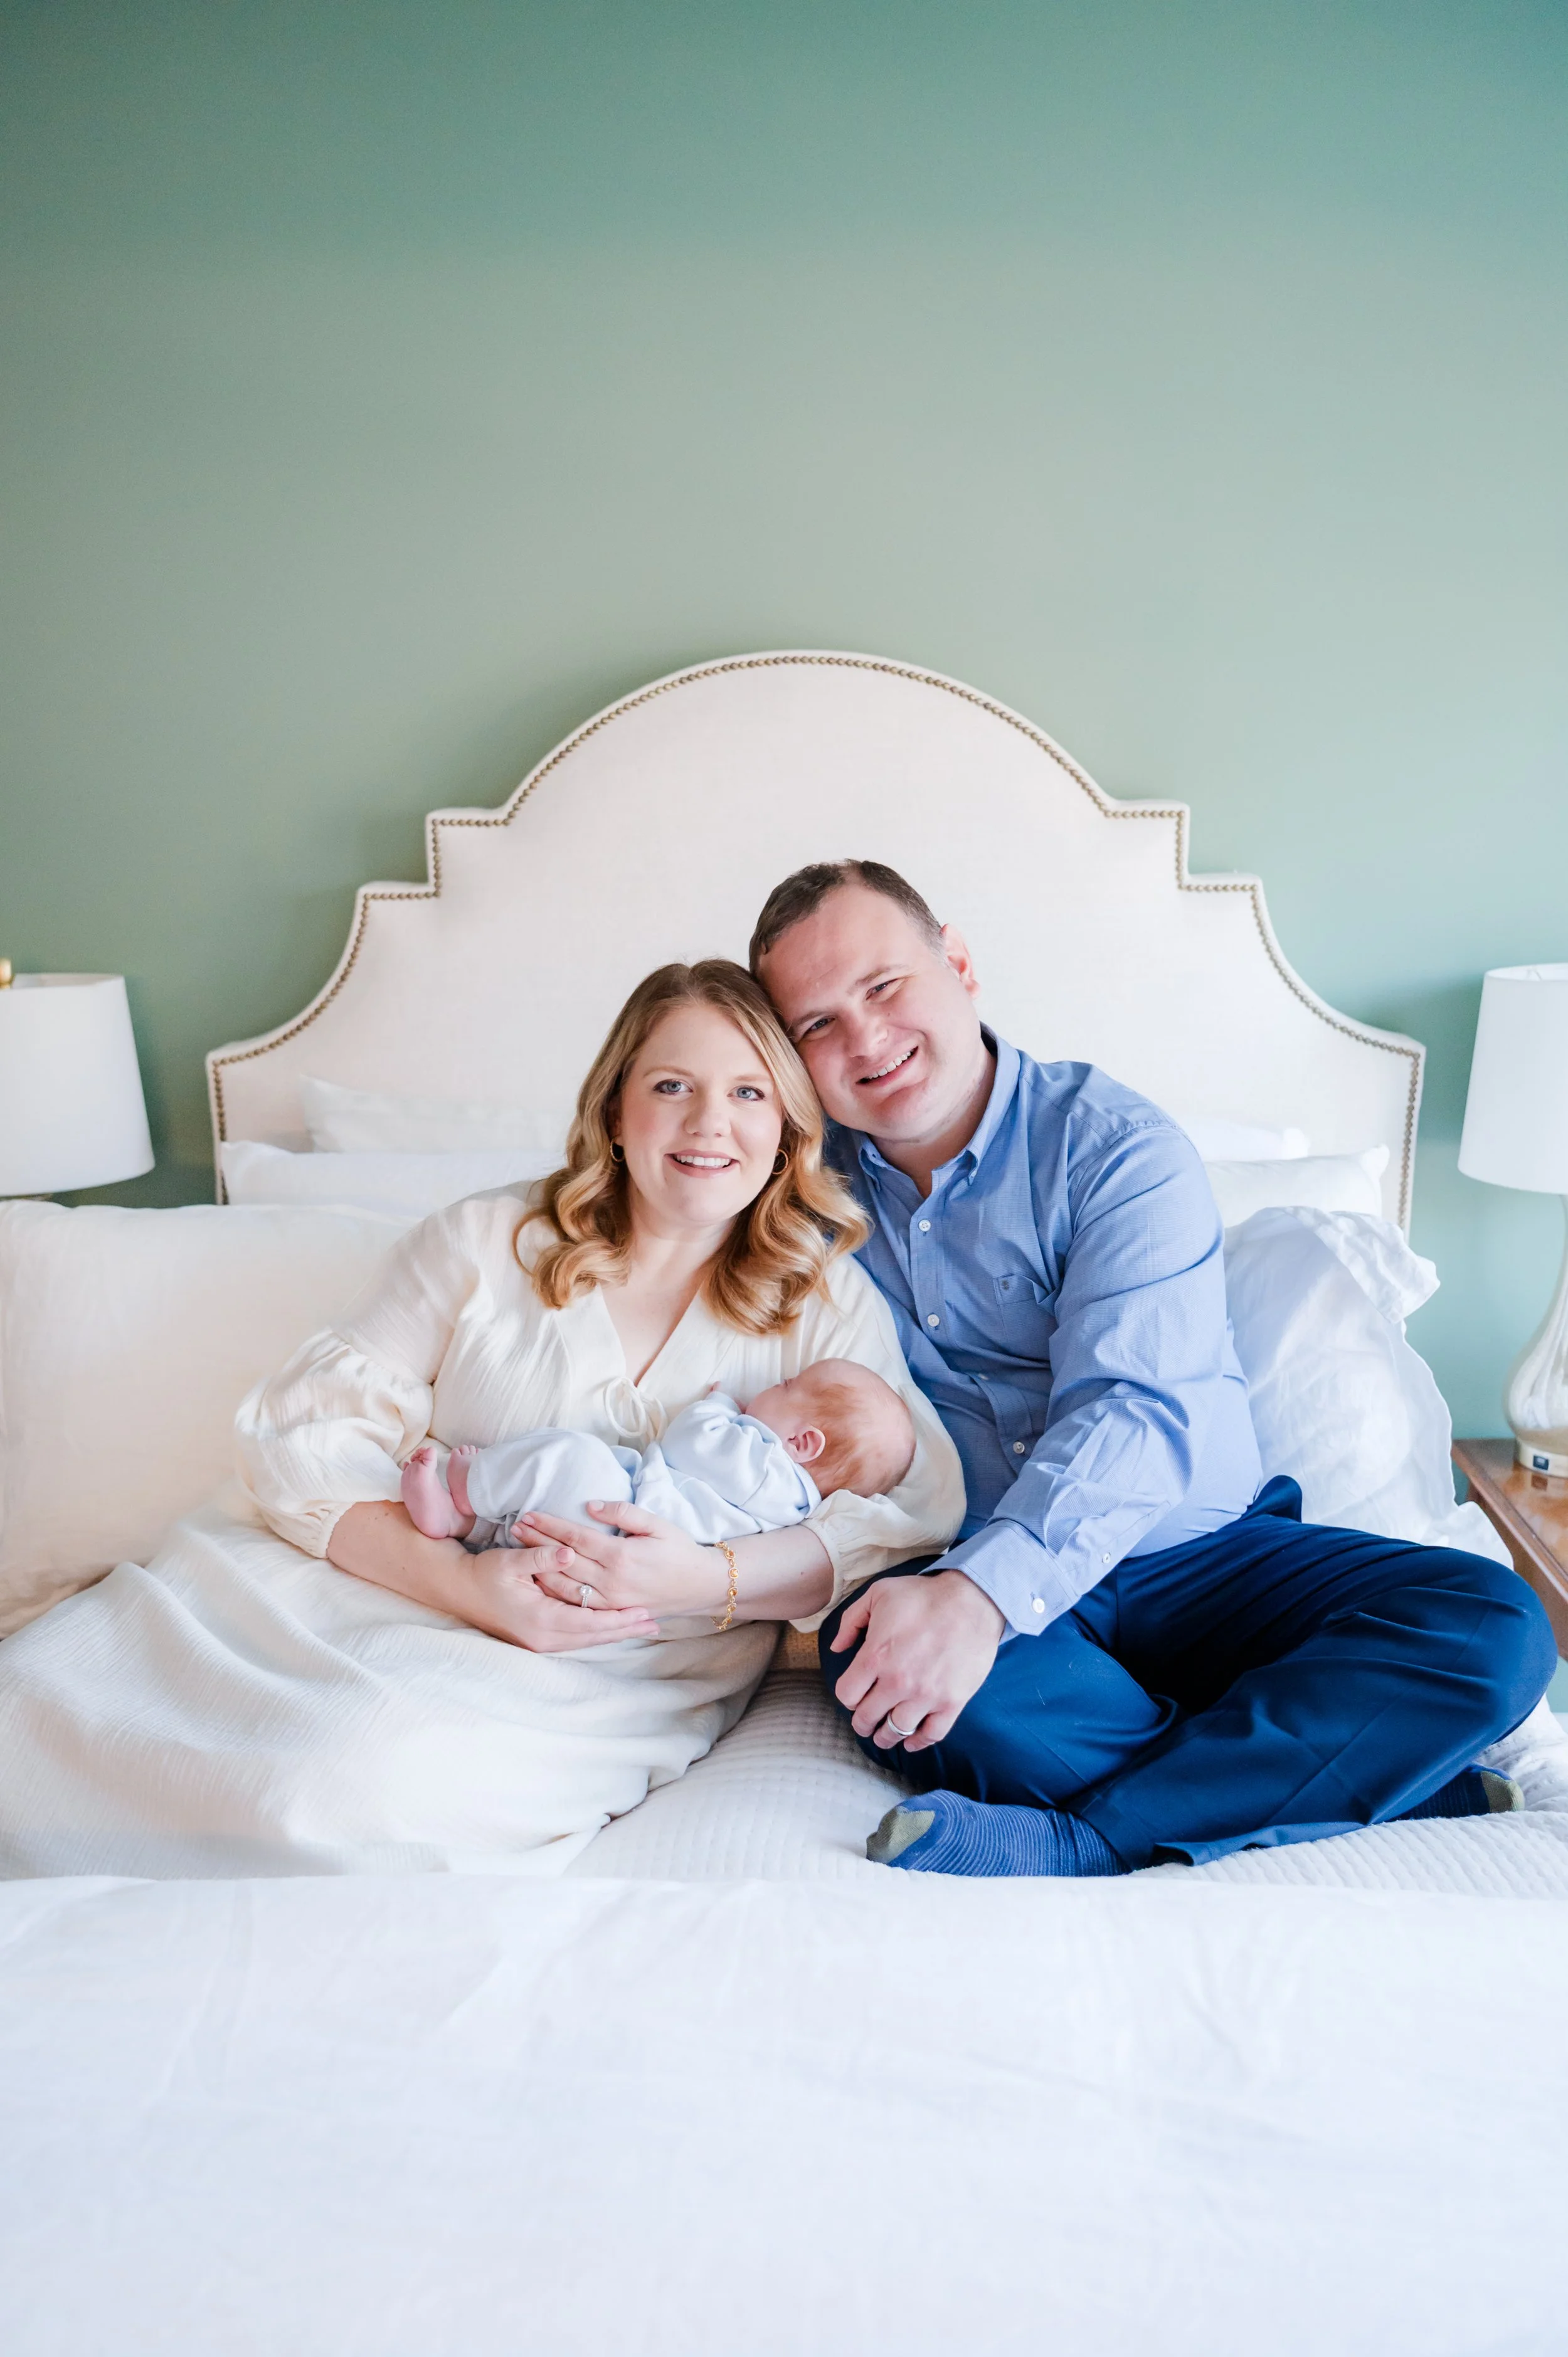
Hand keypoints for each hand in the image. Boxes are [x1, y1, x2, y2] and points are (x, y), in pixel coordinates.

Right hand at [324, 1499, 656, 1652]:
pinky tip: (611, 1626)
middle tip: (655, 1623)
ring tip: (642, 1625)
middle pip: (594, 1637)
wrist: (459, 1590)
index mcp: (541, 1620)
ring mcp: (540, 1642)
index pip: (591, 1623)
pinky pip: (575, 1639)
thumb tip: (570, 1551)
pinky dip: (596, 1633)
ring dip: (613, 1633)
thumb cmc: (484, 1573)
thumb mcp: (511, 1561)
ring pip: (586, 1641)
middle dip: (624, 1629)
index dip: (619, 1618)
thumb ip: (542, 1556)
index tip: (646, 1612)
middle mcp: (544, 1637)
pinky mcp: (538, 1639)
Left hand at [514, 1501, 726, 1618]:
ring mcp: (609, 1600)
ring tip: (521, 1550)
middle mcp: (611, 1581)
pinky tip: (541, 1579)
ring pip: (564, 1586)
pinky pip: (575, 1604)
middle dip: (537, 1542)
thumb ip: (623, 1512)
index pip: (575, 1537)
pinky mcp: (611, 1611)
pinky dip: (555, 1591)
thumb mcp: (657, 1523)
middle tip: (516, 1527)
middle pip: (564, 1559)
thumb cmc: (679, 1550)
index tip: (529, 1513)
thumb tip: (591, 1505)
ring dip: (540, 1567)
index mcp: (621, 1556)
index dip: (549, 1525)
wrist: (699, 1585)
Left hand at [829, 1569, 1004, 1750]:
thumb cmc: (924, 1595)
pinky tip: (911, 1742)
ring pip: (896, 1731)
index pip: (847, 1695)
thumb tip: (835, 1647)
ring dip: (886, 1736)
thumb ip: (851, 1621)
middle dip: (863, 1721)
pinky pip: (932, 1735)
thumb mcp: (878, 1593)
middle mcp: (898, 1681)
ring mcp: (926, 1695)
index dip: (848, 1695)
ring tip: (884, 1735)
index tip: (855, 1693)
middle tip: (866, 1720)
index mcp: (876, 1656)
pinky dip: (918, 1743)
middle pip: (867, 1718)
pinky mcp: (952, 1702)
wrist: (973, 1601)